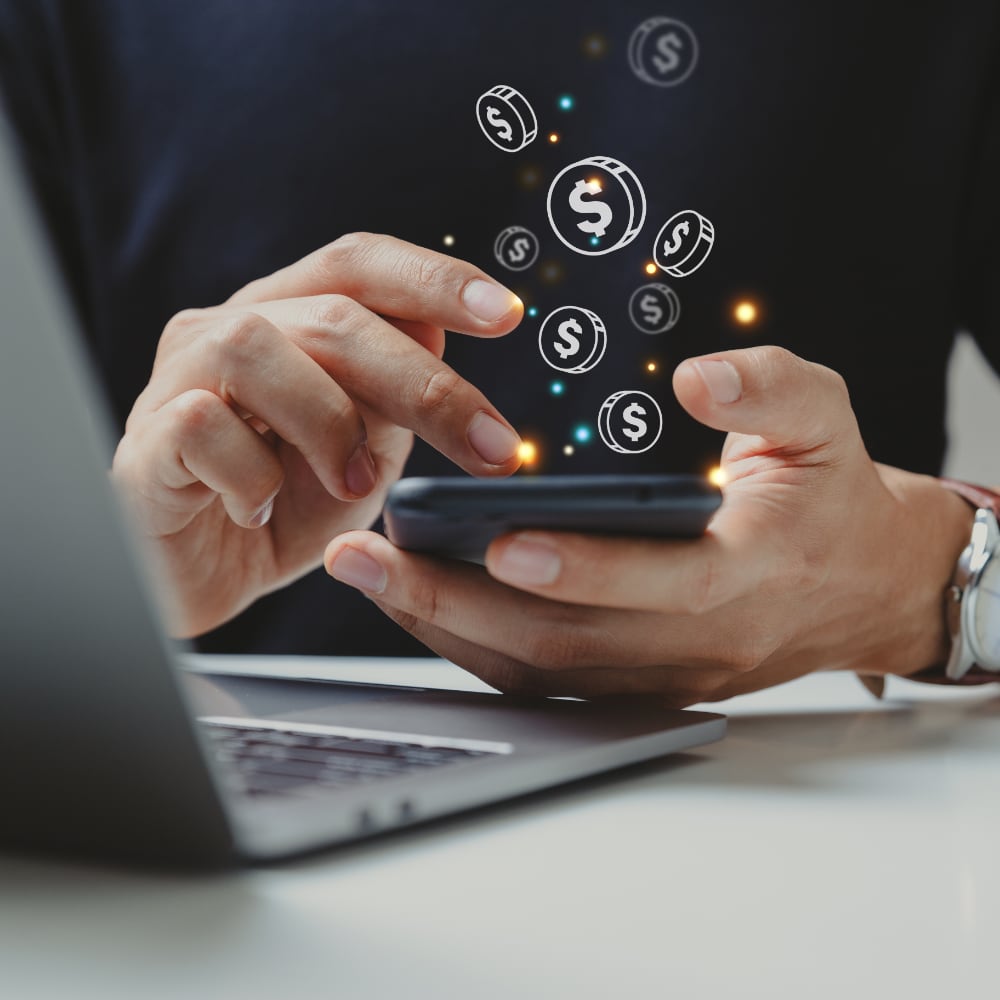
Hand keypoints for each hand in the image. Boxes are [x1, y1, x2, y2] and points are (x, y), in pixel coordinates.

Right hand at [112, 233, 522, 636]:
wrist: (202, 579)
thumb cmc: (284, 508)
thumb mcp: (362, 453)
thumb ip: (392, 396)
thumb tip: (438, 330)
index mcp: (287, 319)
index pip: (357, 265)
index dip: (433, 277)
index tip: (507, 314)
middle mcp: (227, 330)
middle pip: (331, 315)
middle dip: (423, 383)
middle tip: (489, 448)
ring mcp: (176, 380)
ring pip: (254, 346)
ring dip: (329, 424)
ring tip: (355, 486)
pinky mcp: (144, 441)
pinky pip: (200, 425)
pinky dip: (252, 476)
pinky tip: (262, 512)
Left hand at [324, 346, 972, 705]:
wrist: (861, 585)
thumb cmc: (831, 496)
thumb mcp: (824, 420)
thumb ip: (768, 391)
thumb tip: (699, 380)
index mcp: (751, 573)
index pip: (664, 584)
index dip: (584, 568)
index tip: (500, 540)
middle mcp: (699, 642)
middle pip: (567, 642)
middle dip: (456, 603)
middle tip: (365, 557)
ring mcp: (662, 675)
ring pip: (541, 670)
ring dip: (445, 627)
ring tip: (367, 575)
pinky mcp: (635, 683)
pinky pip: (542, 678)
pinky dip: (472, 646)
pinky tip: (415, 602)